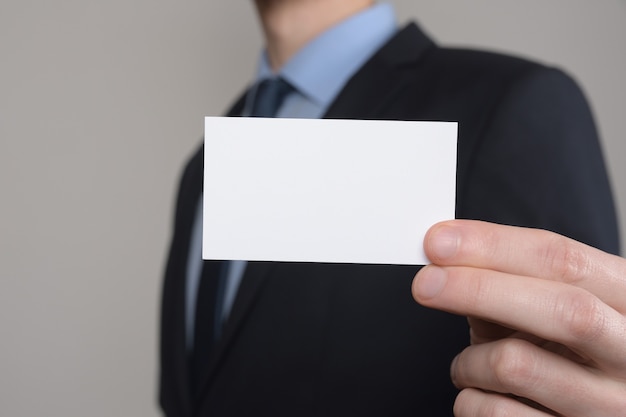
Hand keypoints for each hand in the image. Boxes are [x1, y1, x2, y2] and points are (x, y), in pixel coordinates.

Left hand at [412, 220, 625, 416]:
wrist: (589, 410)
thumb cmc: (560, 352)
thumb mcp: (543, 309)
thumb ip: (507, 284)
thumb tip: (445, 261)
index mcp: (625, 300)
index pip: (566, 261)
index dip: (496, 246)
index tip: (440, 242)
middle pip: (564, 311)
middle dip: (479, 290)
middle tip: (425, 283)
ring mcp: (609, 406)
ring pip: (519, 366)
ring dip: (468, 362)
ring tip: (467, 365)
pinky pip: (496, 415)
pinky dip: (469, 399)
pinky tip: (481, 394)